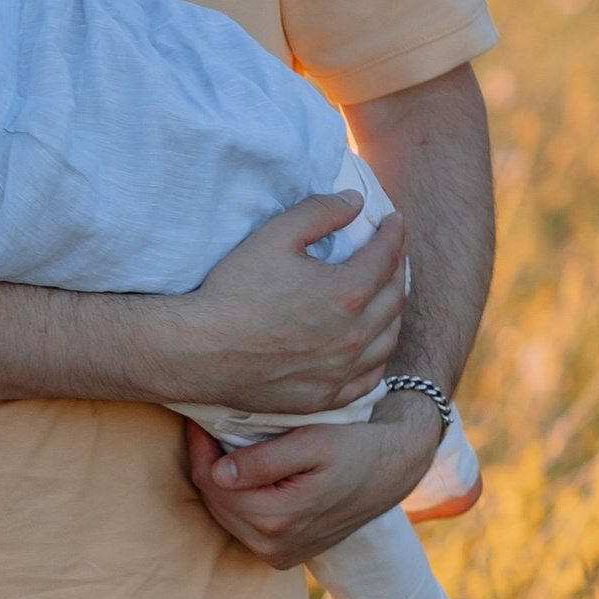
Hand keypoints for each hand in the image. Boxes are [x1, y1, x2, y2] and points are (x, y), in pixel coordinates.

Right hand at [152, 194, 405, 417]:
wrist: (200, 352)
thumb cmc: (234, 292)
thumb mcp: (274, 236)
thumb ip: (319, 212)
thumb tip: (354, 201)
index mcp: (350, 291)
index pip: (387, 255)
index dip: (394, 233)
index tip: (393, 221)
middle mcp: (355, 334)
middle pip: (394, 296)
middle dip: (397, 269)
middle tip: (392, 255)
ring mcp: (342, 370)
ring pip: (388, 339)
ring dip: (392, 313)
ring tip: (385, 298)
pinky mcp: (325, 396)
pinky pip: (368, 379)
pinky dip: (376, 358)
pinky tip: (369, 347)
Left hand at [184, 390, 439, 569]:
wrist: (393, 470)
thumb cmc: (355, 448)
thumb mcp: (313, 444)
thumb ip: (264, 461)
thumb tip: (218, 472)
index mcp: (277, 520)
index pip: (212, 483)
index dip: (200, 448)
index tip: (198, 419)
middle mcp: (273, 546)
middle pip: (214, 501)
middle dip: (207, 464)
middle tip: (206, 428)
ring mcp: (278, 555)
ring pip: (224, 514)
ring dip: (220, 483)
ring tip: (223, 447)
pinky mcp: (283, 555)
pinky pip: (242, 525)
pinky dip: (238, 499)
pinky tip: (245, 474)